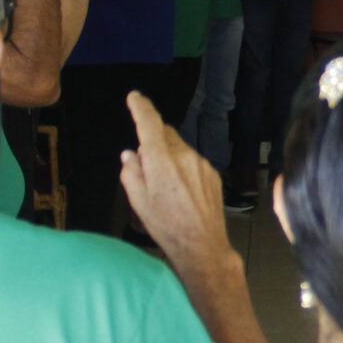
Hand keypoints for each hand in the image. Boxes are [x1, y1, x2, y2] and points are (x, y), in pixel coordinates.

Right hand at [120, 92, 238, 276]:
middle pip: (165, 134)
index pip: (149, 123)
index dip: (140, 107)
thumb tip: (131, 154)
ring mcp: (201, 164)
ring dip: (169, 155)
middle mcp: (184, 156)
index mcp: (161, 160)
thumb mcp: (138, 201)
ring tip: (165, 185)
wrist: (201, 245)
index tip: (134, 97)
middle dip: (154, 140)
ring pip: (180, 148)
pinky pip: (193, 161)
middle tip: (146, 164)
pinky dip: (183, 167)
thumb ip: (131, 172)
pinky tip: (181, 190)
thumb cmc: (166, 226)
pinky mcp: (212, 173)